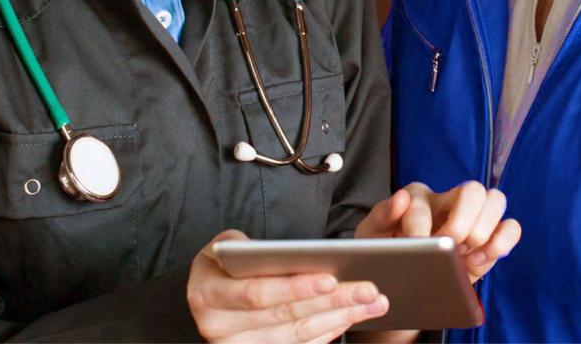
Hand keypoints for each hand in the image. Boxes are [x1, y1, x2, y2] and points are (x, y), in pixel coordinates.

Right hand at [187, 230, 388, 342]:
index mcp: (207, 293)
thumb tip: (293, 255)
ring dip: (341, 317)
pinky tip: (353, 315)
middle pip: (286, 317)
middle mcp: (218, 327)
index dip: (295, 288)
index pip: (258, 294)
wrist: (209, 290)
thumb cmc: (226, 261)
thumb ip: (252, 249)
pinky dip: (331, 330)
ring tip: (373, 301)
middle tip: (369, 289)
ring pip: (299, 335)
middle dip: (332, 302)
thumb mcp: (228, 245)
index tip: (331, 278)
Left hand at [356, 181, 520, 282]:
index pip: (423, 202)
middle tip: (449, 246)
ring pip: (496, 200)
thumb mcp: (372, 236)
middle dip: (462, 222)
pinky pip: (511, 227)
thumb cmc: (386, 251)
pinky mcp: (490, 238)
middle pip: (473, 189)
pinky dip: (503, 242)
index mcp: (417, 197)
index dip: (420, 225)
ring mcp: (473, 218)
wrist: (404, 279)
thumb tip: (402, 199)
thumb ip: (381, 216)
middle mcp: (449, 201)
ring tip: (465, 255)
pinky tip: (481, 259)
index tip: (417, 245)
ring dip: (483, 230)